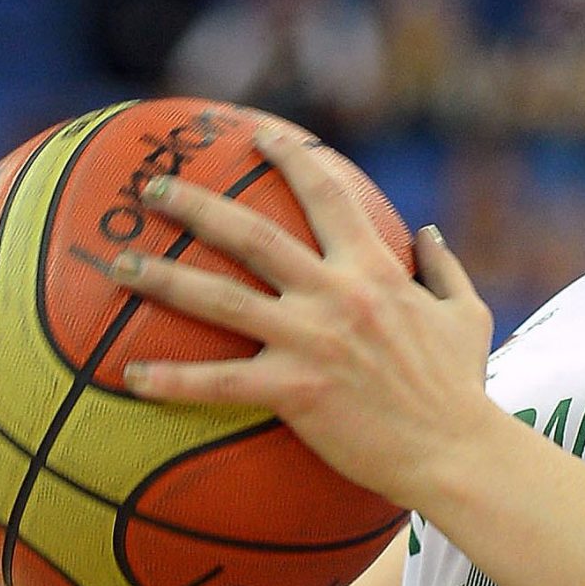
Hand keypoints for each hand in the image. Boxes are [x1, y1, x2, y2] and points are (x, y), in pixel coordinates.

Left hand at [104, 117, 498, 510]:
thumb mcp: (466, 316)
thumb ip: (443, 267)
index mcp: (374, 269)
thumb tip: (429, 232)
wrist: (456, 451)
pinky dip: (173, 381)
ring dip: (165, 278)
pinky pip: (220, 383)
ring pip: (221, 298)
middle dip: (196, 204)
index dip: (289, 157)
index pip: (325, 195)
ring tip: (118, 265)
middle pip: (251, 234)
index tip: (256, 134)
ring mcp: (310, 341)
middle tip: (152, 188)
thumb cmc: (462, 389)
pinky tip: (130, 378)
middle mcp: (334, 295)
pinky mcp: (295, 391)